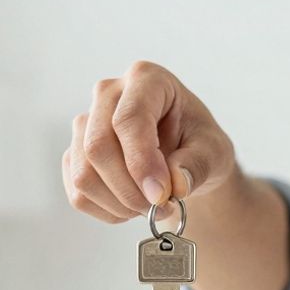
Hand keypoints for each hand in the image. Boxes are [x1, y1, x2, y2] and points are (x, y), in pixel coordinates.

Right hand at [63, 61, 235, 222]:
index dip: (141, 161)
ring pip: (84, 174)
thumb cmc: (200, 145)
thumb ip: (198, 165)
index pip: (128, 119)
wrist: (186, 158)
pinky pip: (79, 194)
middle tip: (162, 207)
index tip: (162, 194)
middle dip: (130, 190)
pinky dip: (108, 211)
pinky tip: (133, 206)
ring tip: (151, 207)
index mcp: (146, 79)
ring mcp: (85, 124)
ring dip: (120, 204)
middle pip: (97, 147)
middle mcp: (107, 94)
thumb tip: (176, 184)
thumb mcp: (214, 151)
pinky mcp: (75, 154)